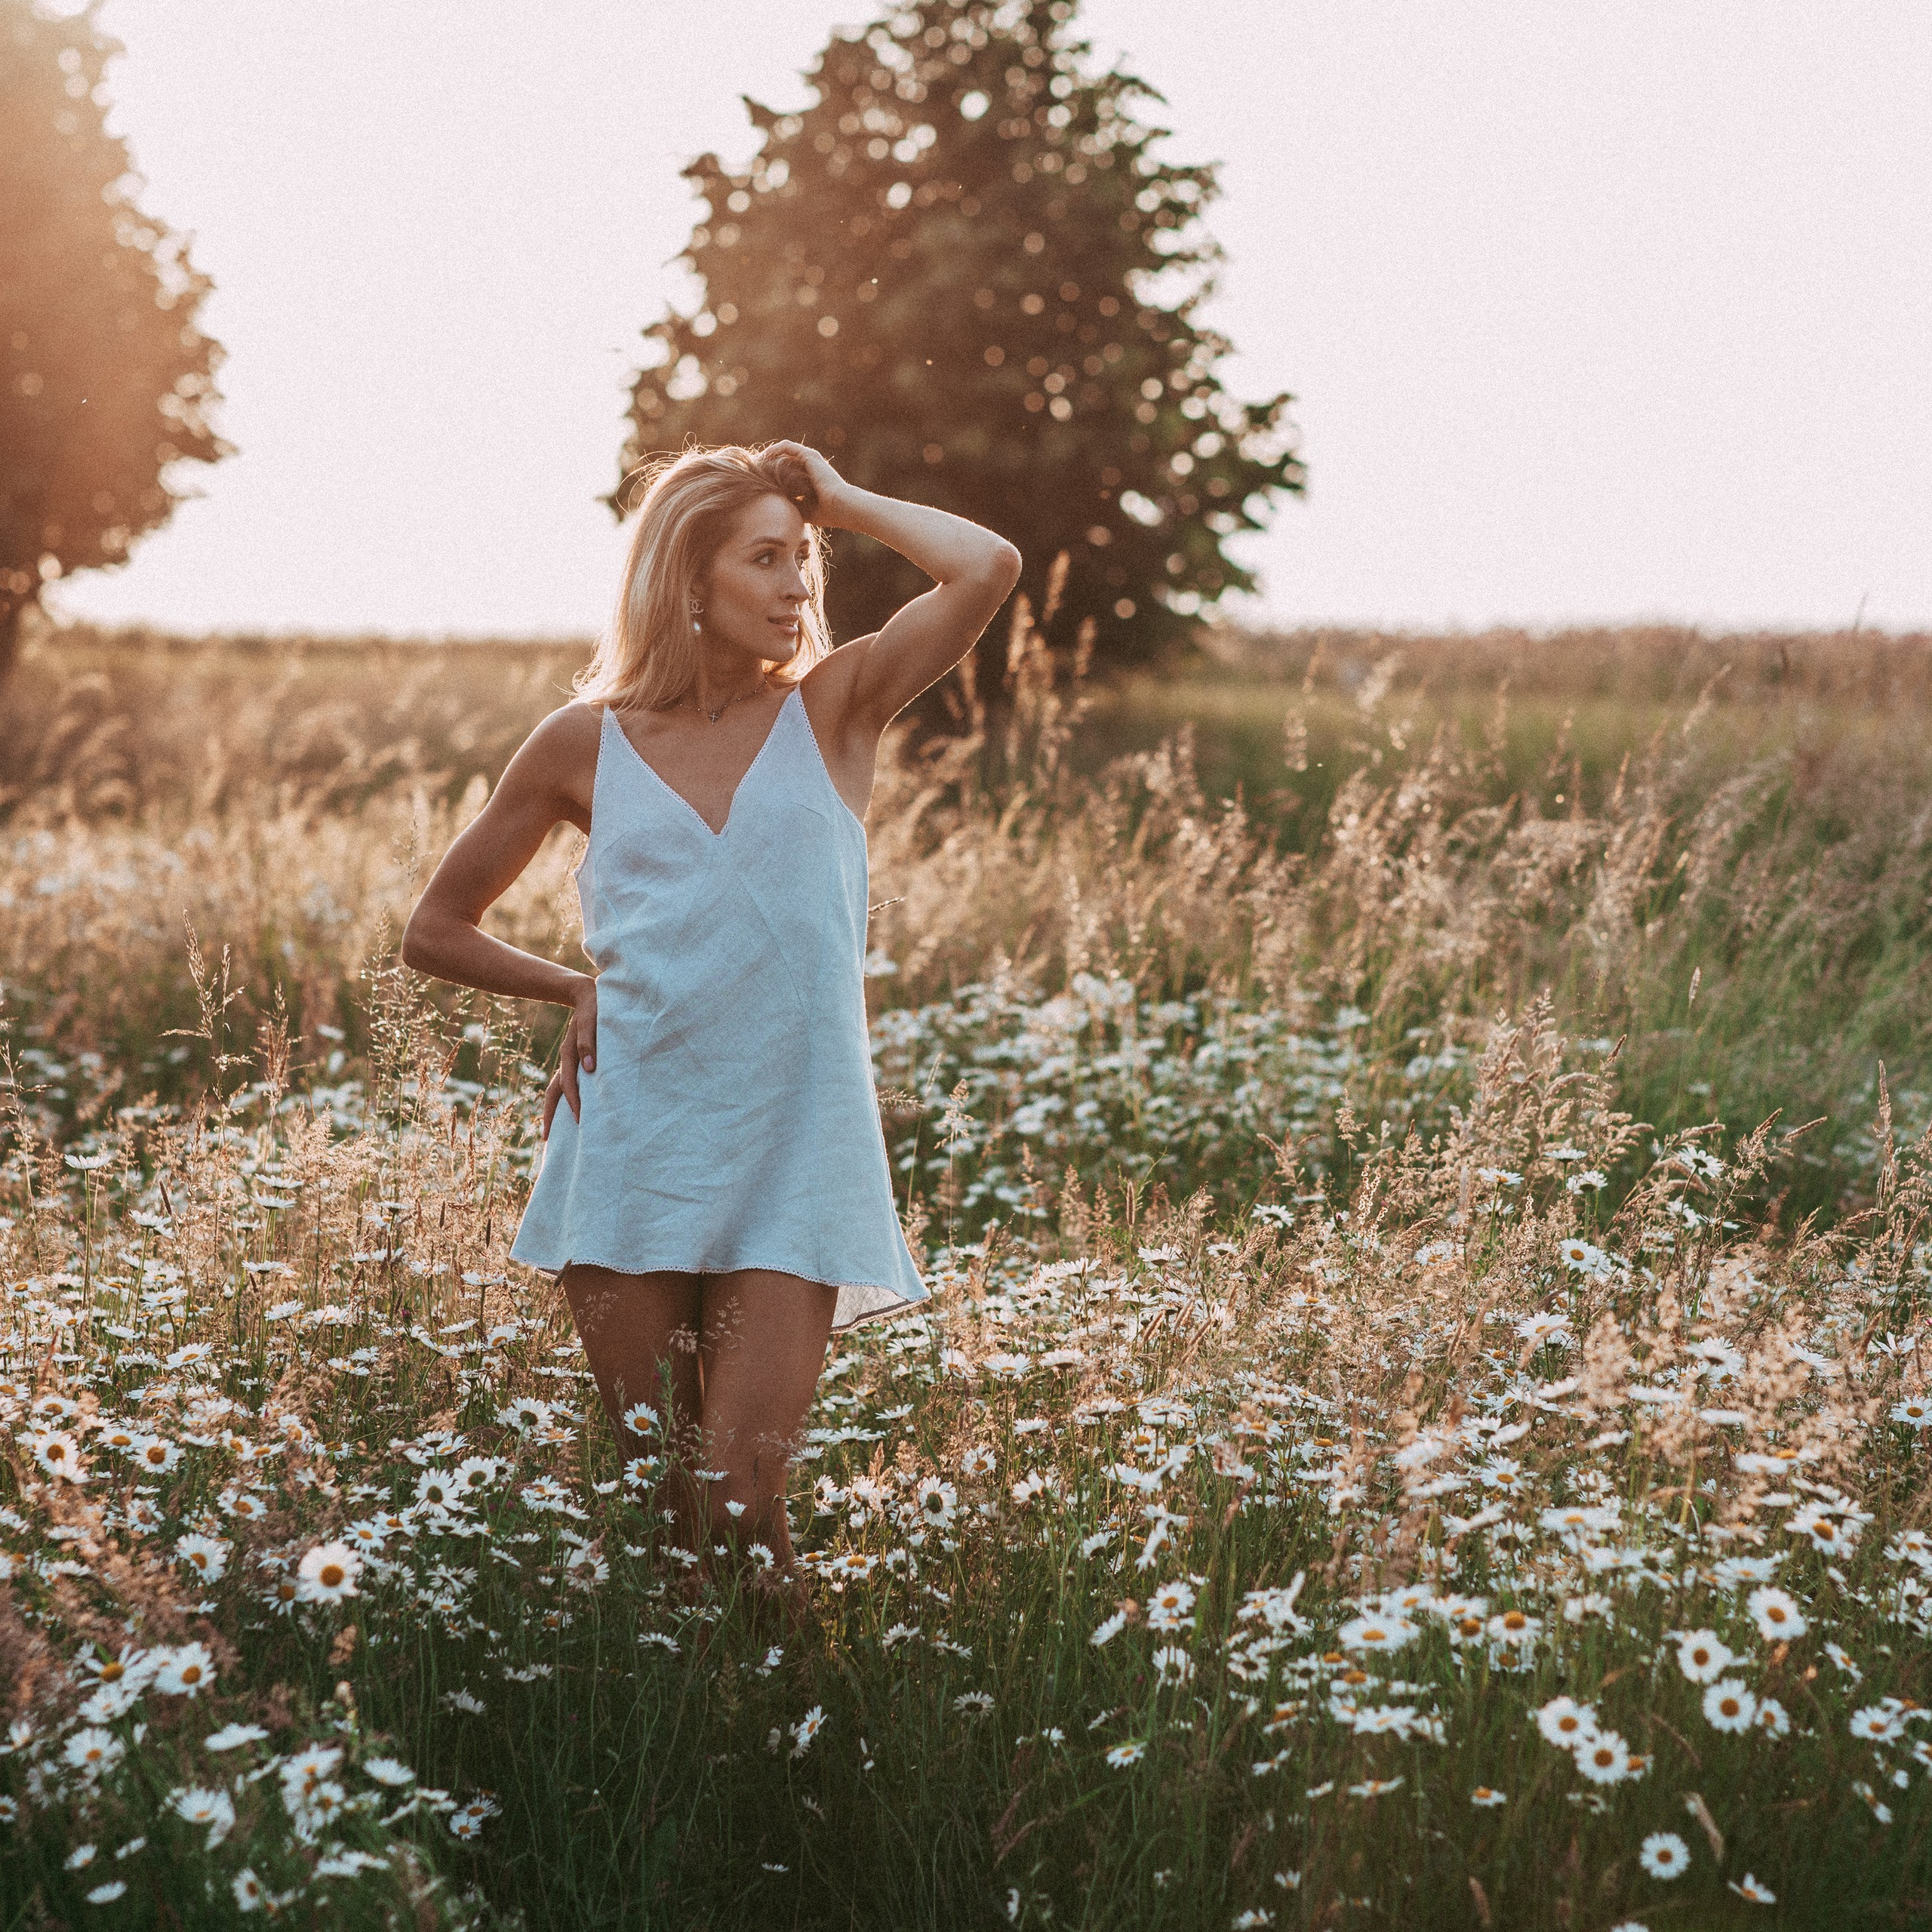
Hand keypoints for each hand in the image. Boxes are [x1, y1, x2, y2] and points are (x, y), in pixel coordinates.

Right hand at [543, 975, 597, 1135]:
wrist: (586, 992)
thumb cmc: (594, 1006)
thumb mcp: (592, 1019)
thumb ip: (588, 1042)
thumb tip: (589, 1069)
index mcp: (570, 1053)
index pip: (568, 1085)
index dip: (574, 1103)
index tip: (580, 1121)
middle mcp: (568, 1059)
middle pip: (554, 1092)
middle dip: (551, 1116)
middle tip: (548, 1139)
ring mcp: (571, 1060)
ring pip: (558, 1089)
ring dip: (556, 1110)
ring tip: (555, 1130)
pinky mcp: (577, 1058)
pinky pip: (568, 1082)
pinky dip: (566, 1097)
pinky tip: (571, 1108)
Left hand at [762, 440, 861, 530]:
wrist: (841, 507)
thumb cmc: (826, 513)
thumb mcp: (801, 509)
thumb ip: (789, 504)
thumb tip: (770, 506)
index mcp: (809, 477)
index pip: (786, 470)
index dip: (771, 473)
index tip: (757, 480)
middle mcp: (809, 465)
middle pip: (783, 459)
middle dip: (767, 463)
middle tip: (752, 470)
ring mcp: (810, 459)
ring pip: (784, 451)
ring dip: (769, 454)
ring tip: (756, 462)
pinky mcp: (809, 455)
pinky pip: (788, 446)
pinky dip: (775, 449)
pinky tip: (764, 456)